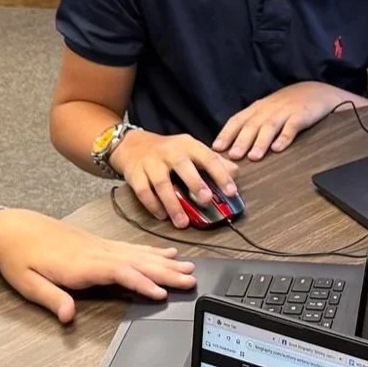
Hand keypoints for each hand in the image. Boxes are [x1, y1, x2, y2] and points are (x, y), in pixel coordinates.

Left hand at [0, 208, 195, 321]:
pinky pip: (131, 247)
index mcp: (79, 264)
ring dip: (165, 262)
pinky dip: (152, 251)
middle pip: (137, 262)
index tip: (161, 292)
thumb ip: (50, 298)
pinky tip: (167, 252)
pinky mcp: (99, 243)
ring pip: (139, 254)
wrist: (10, 228)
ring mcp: (99, 245)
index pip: (118, 273)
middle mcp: (94, 252)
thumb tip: (68, 316)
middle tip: (191, 281)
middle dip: (166, 272)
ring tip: (189, 268)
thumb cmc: (17, 257)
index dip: (141, 282)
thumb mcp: (26, 282)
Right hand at [110, 129, 239, 227]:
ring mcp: (151, 162)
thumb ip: (213, 160)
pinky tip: (162, 216)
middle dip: (195, 183)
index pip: (208, 157)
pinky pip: (143, 191)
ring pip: (161, 183)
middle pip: (183, 166)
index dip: (221, 174)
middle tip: (206, 200)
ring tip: (183, 222)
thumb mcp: (191, 149)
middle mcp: (170, 152)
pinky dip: (153, 205)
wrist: (132, 144)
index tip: (231, 191)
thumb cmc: (168, 151)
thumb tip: (235, 173)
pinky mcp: (135, 174)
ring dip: (172, 204)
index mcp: (188, 145)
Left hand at [214, 82, 367, 161]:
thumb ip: (251, 125)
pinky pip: (292, 127)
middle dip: (241, 141)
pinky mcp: (301, 116)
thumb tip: (232, 147)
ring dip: (260, 142)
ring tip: (253, 156)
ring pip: (269, 127)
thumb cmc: (287, 105)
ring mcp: (284, 112)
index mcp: (257, 109)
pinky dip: (284, 137)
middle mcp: (268, 110)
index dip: (226, 134)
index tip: (216, 148)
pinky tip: (278, 148)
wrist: (316, 91)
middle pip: (252, 125)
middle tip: (233, 156)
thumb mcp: (266, 111)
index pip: (237, 120)